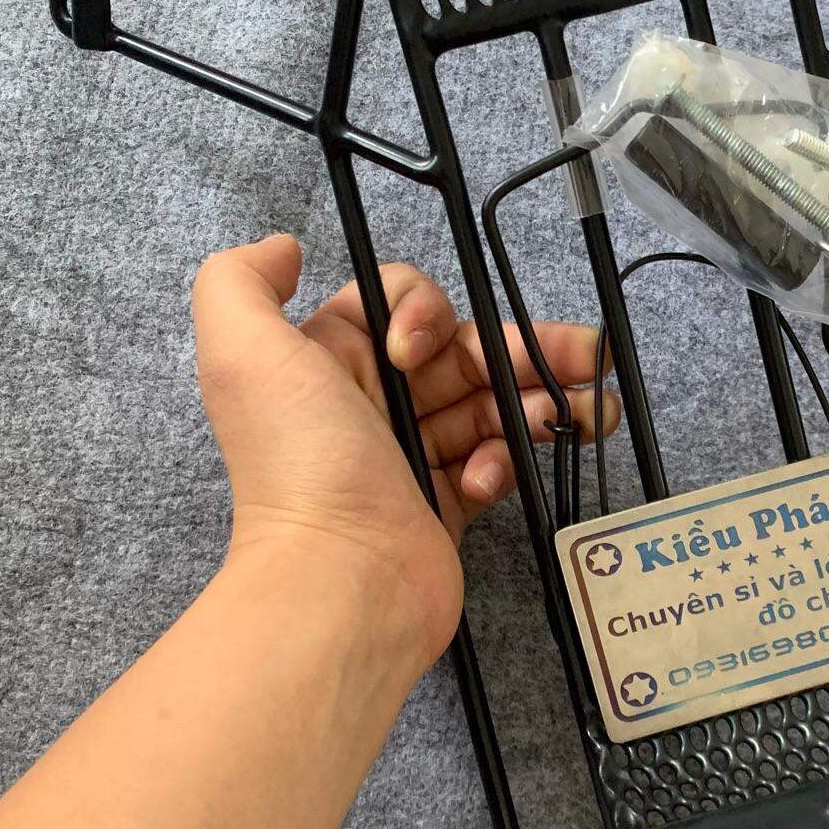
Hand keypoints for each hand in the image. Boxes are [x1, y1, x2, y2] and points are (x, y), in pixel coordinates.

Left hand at [192, 235, 617, 667]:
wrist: (340, 580)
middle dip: (524, 348)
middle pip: (464, 350)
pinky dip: (505, 460)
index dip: (428, 311)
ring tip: (588, 412)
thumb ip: (240, 281)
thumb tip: (282, 248)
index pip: (401, 304)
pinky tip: (491, 478)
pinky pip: (493, 461)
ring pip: (492, 402)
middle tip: (586, 357)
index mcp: (328, 359)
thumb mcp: (243, 353)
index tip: (420, 347)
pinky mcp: (447, 503)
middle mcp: (370, 402)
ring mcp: (411, 454)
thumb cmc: (299, 465)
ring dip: (542, 399)